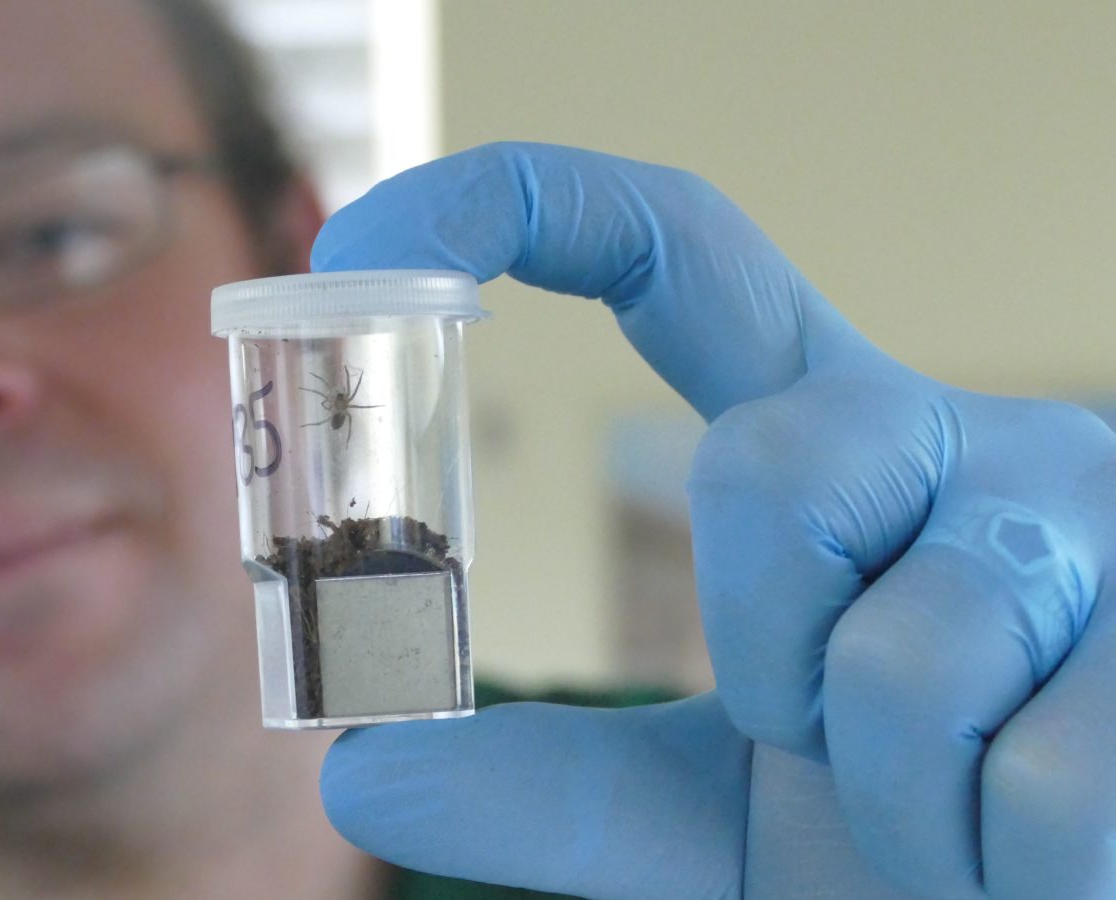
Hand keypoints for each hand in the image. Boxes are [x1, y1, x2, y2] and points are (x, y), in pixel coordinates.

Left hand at [311, 142, 1115, 898]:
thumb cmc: (895, 839)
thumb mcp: (713, 809)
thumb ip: (559, 784)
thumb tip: (363, 771)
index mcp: (825, 447)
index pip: (672, 251)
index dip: (511, 208)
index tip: (369, 243)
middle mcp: (952, 439)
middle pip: (770, 463)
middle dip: (773, 657)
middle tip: (830, 743)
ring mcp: (1083, 519)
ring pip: (903, 653)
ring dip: (896, 802)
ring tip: (958, 824)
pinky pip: (1040, 780)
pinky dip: (1005, 870)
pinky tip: (1043, 859)